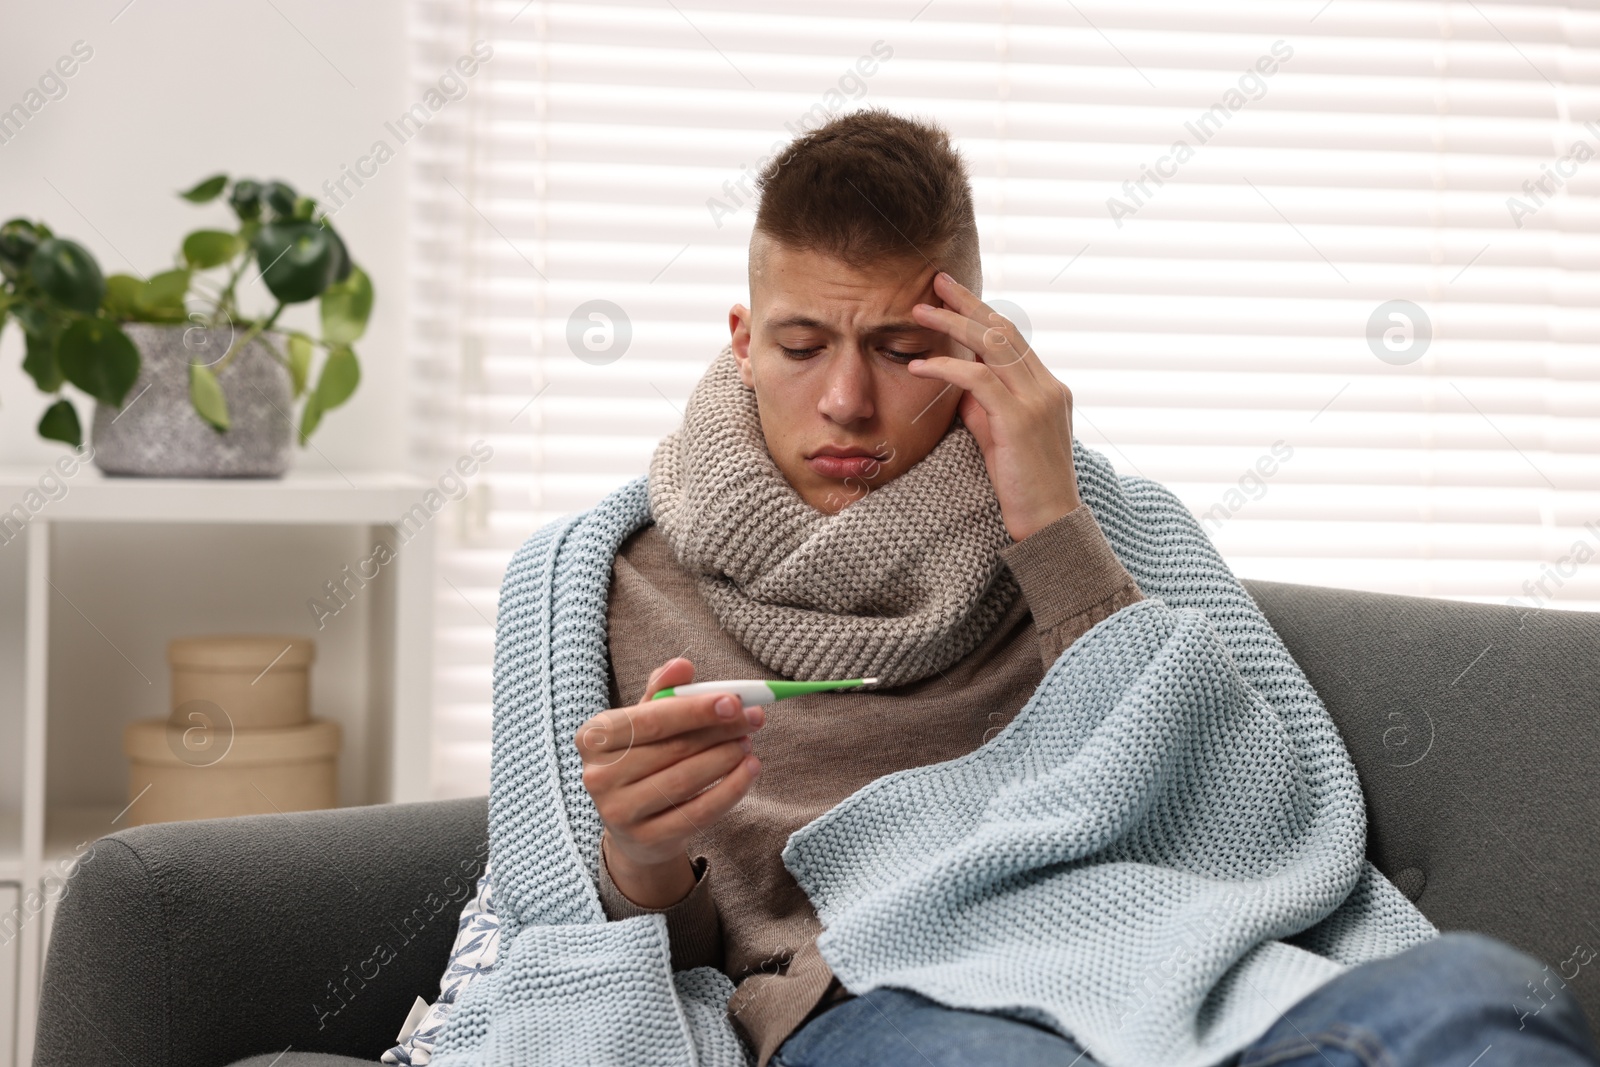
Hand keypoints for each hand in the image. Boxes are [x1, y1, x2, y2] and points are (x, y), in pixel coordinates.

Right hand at [576, 657, 763, 907]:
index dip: (694, 709)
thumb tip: (681, 665)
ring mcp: (619, 813)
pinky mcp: (647, 840)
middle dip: (720, 730)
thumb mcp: (645, 722)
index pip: (649, 719)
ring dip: (727, 758)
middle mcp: (598, 776)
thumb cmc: (643, 758)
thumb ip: (663, 691)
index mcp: (593, 737)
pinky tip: (749, 770)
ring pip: (686, 780)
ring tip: (749, 743)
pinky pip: (698, 812)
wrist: (634, 825)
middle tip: (755, 717)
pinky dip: (731, 789)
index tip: (733, 701)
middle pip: (672, 748)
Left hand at [908, 271, 1080, 540]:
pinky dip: (947, 367)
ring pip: (993, 346)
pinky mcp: (1020, 419)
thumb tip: (957, 381)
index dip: (982, 312)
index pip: (1013, 338)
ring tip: (919, 311)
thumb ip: (983, 406)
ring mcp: (1038, 400)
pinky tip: (921, 364)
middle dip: (968, 302)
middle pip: (1004, 329)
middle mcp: (1048, 386)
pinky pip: (979, 379)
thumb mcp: (999, 437)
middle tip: (936, 281)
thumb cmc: (1022, 486)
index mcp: (1047, 388)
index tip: (952, 294)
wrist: (1049, 524)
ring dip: (953, 325)